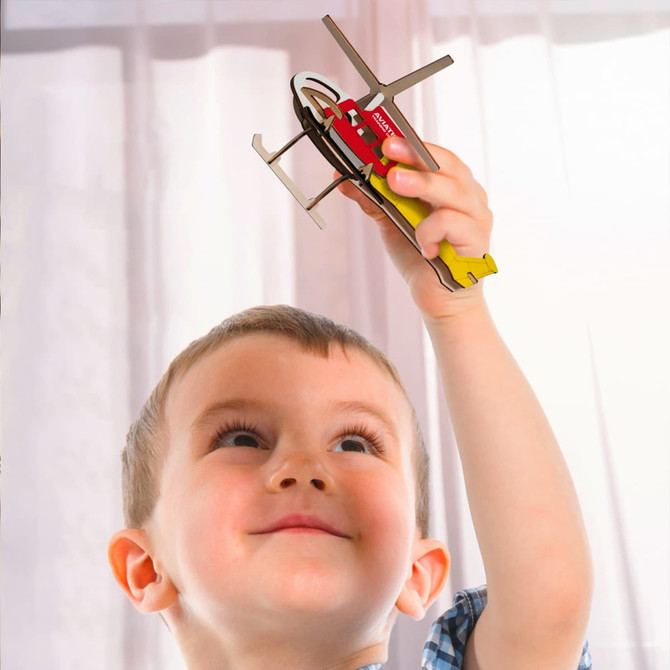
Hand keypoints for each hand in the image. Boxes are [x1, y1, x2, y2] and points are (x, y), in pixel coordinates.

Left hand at [338, 136, 492, 318]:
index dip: (410, 142)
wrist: (439, 299)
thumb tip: (344, 177)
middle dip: (414, 154)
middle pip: (447, 165)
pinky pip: (452, 224)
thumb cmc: (421, 256)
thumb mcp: (392, 222)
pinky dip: (429, 231)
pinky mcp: (477, 241)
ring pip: (453, 190)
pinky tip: (422, 247)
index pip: (433, 154)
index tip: (382, 135)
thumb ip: (374, 199)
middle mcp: (469, 195)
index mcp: (450, 185)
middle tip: (386, 148)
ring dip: (420, 184)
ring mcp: (477, 217)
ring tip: (393, 183)